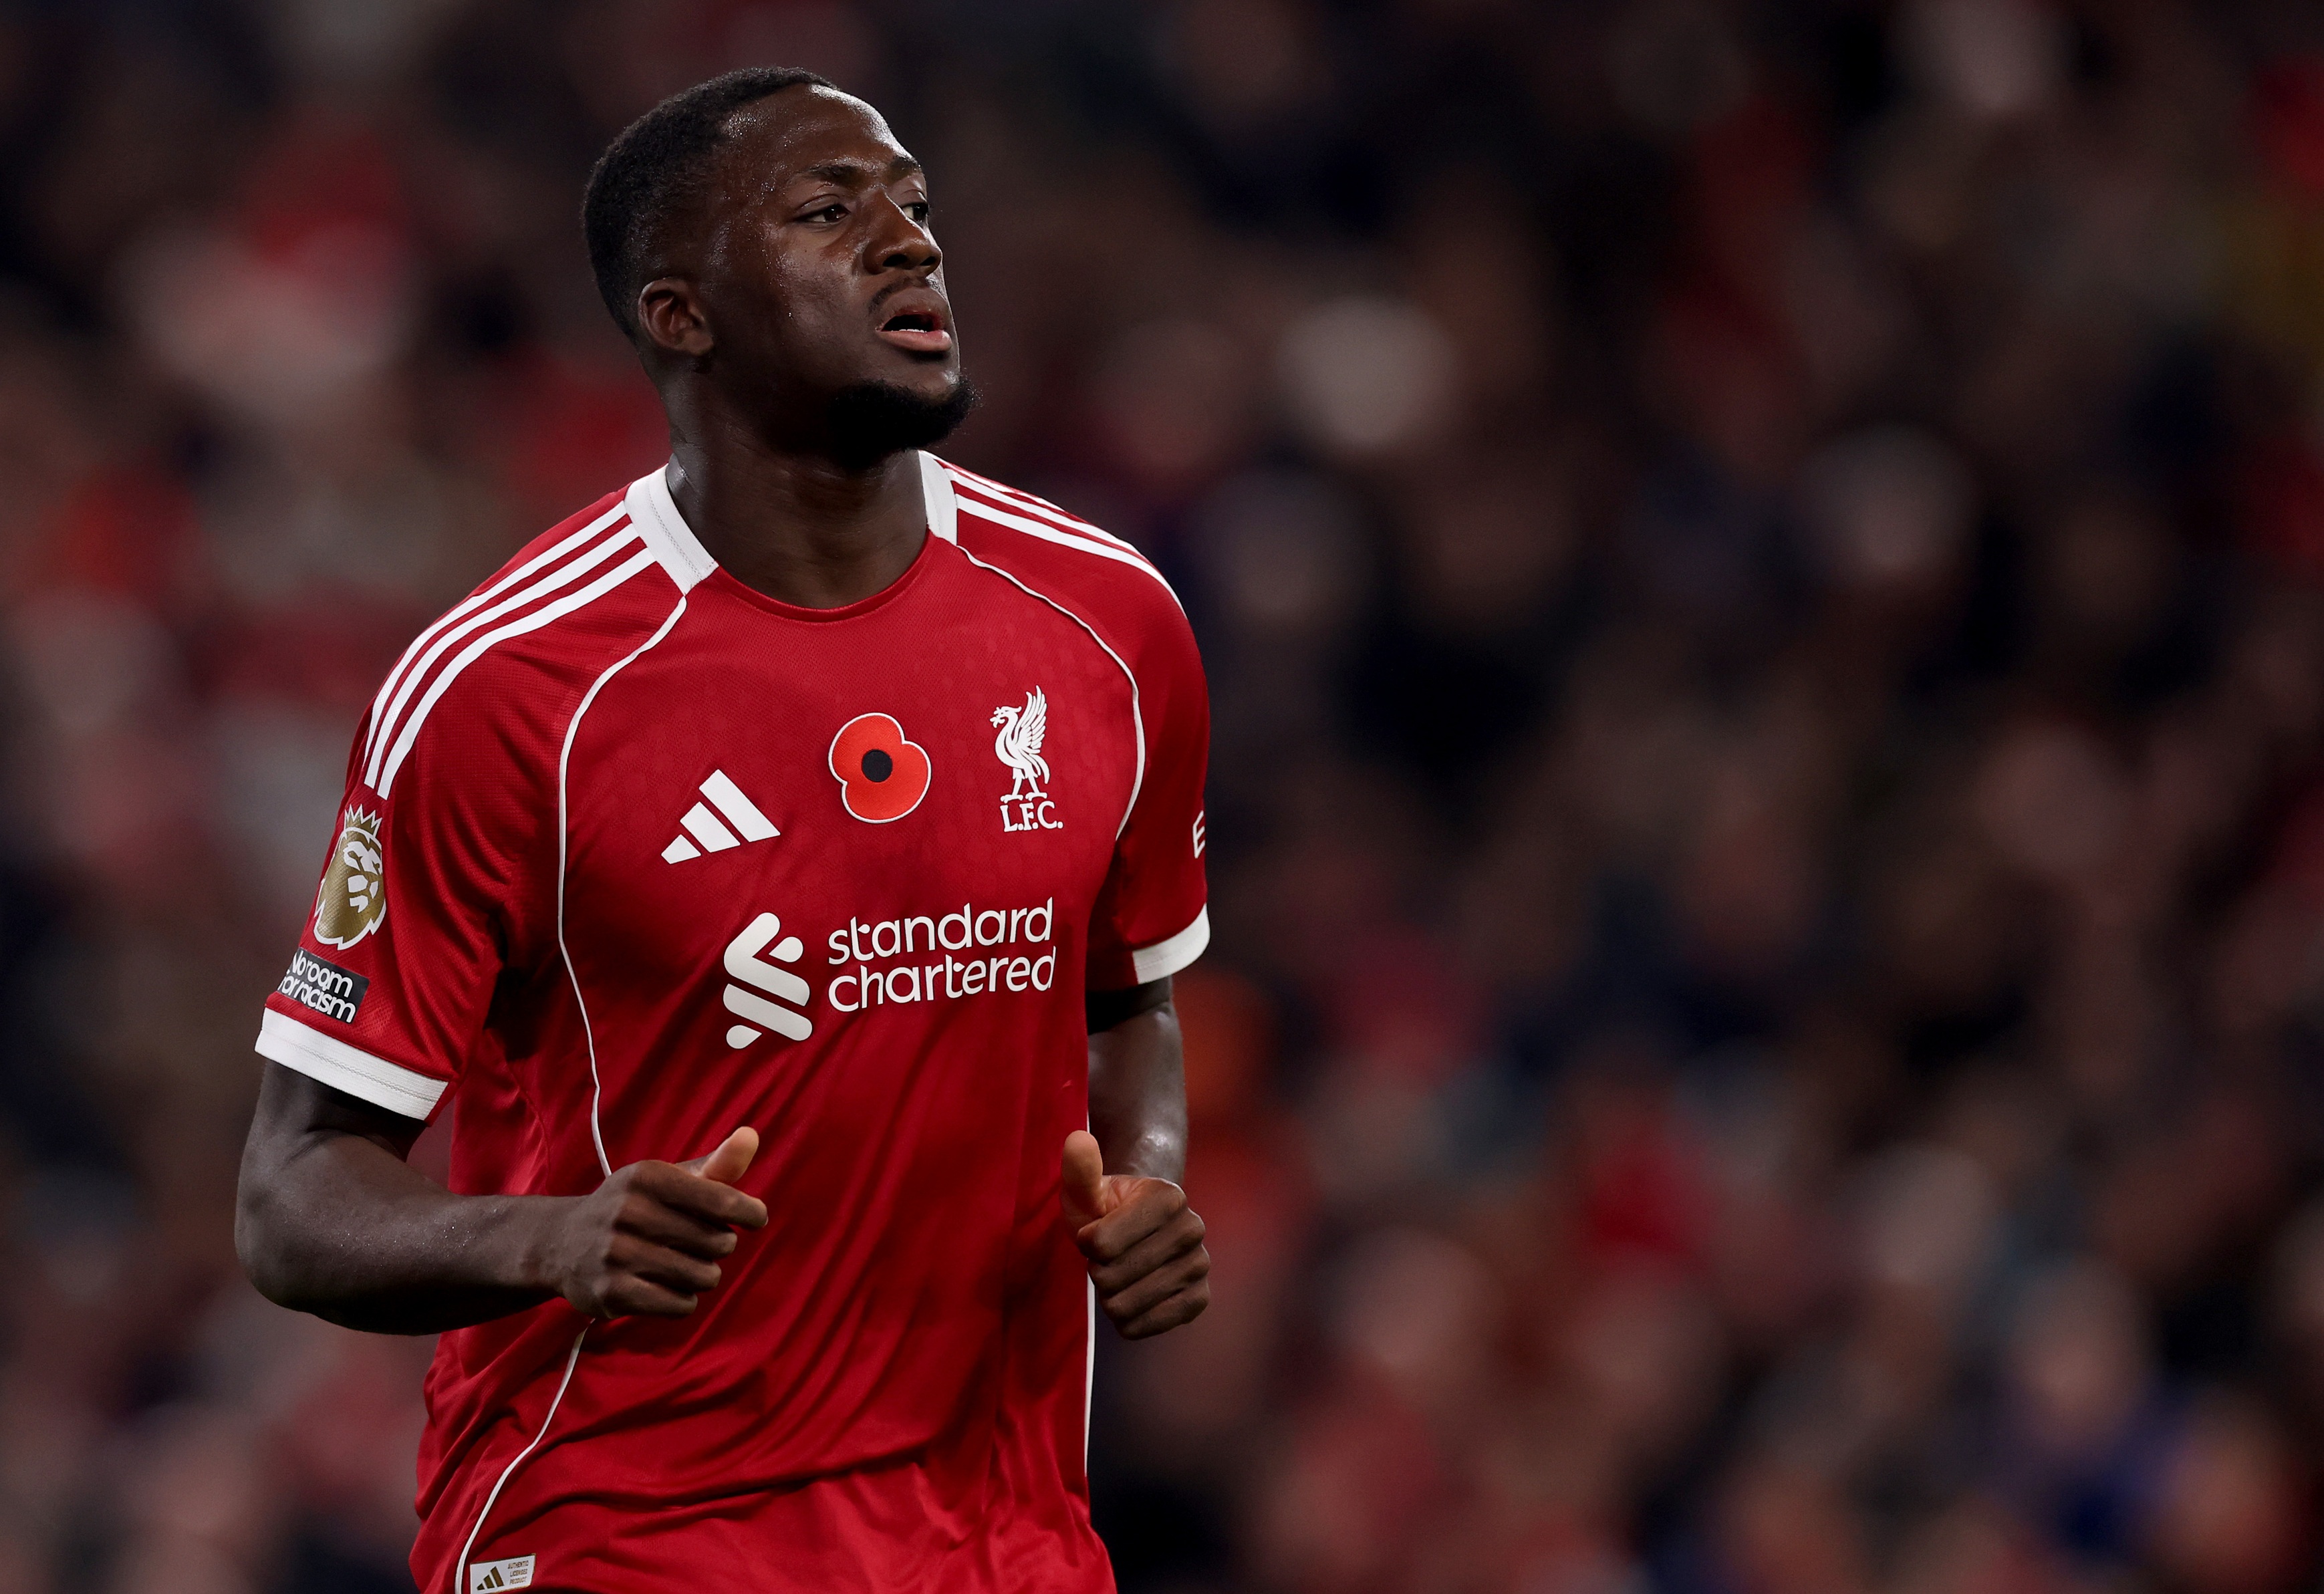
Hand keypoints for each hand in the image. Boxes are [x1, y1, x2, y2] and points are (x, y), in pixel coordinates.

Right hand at [539, 1127, 768, 1318]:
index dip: (749, 1213)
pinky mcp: (611, 1292)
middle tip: (698, 1243)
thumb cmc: (635, 1207)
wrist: (563, 1244)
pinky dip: (683, 1300)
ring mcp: (616, 1253)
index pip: (723, 1200)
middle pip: (718, 1243)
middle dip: (719, 1246)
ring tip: (682, 1265)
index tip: (755, 1217)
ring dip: (703, 1275)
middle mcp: (629, 1211)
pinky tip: (666, 1287)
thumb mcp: (670, 1179)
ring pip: (703, 1276)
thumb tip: (752, 1136)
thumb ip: (717, 1165)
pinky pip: (680, 1305)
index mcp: (648, 1177)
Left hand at [1060, 1129, 1209, 1338]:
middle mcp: (1192, 1229)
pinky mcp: (1199, 1300)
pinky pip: (1142, 1327)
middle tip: (1108, 1257)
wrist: (1139, 1231)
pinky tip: (1132, 1296)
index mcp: (1168, 1196)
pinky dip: (1126, 1319)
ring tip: (1120, 1274)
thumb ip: (1080, 1170)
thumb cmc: (1106, 1207)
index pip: (1100, 1244)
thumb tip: (1077, 1139)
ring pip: (1123, 1306)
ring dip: (1109, 1295)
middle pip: (1111, 1277)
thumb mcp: (1086, 1189)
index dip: (1086, 1242)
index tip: (1097, 1229)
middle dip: (1097, 1270)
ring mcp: (1199, 1266)